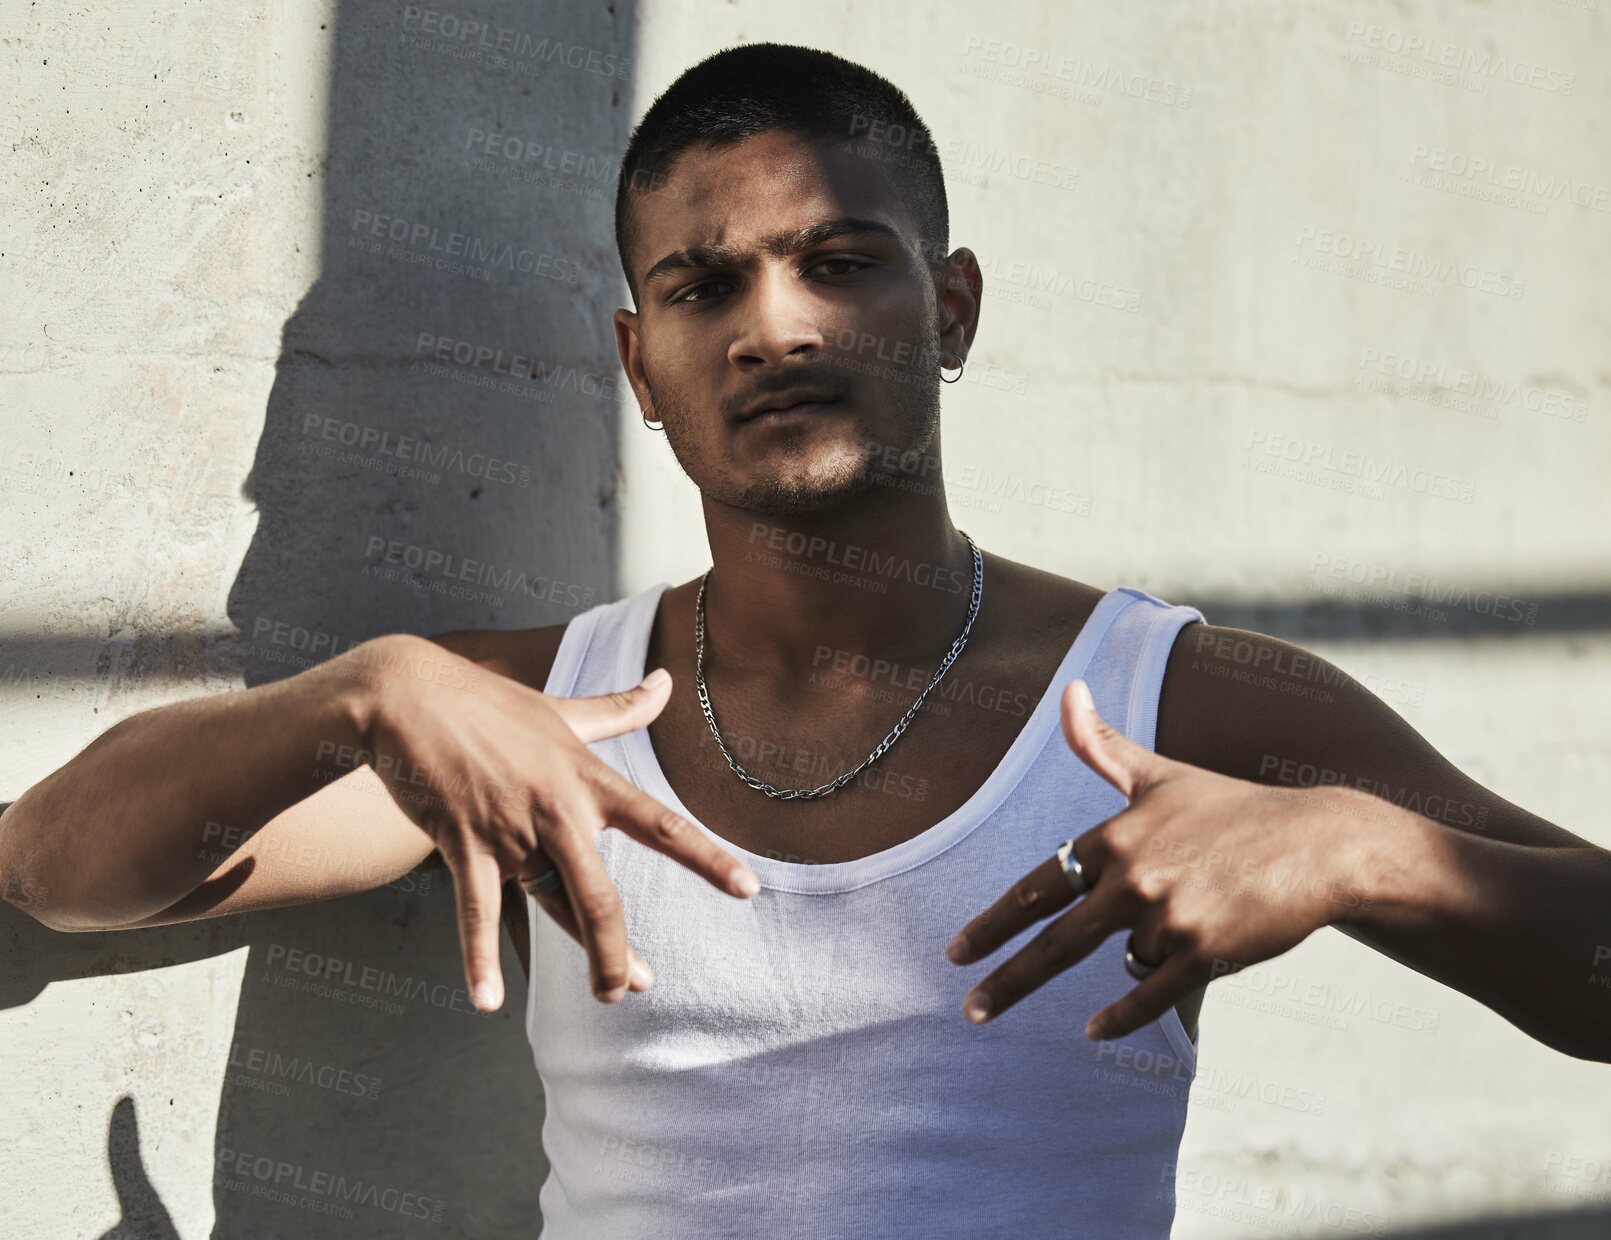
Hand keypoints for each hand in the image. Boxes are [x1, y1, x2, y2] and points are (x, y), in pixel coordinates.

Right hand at [349, 635, 758, 1012]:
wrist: (410, 695)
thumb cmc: (489, 703)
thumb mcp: (562, 708)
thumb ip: (619, 709)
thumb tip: (666, 680)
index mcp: (587, 778)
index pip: (661, 824)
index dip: (707, 857)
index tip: (748, 888)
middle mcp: (557, 809)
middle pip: (602, 892)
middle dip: (620, 948)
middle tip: (639, 986)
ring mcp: (509, 830)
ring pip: (553, 906)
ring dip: (582, 955)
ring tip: (607, 995)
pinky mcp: (463, 843)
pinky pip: (475, 912)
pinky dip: (480, 959)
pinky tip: (486, 1001)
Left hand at [946, 678, 1379, 1039]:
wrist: (1319, 844)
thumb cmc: (1234, 808)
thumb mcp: (1161, 773)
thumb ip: (1102, 745)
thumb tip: (1069, 690)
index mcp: (1115, 836)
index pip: (1037, 887)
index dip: (992, 923)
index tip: (957, 952)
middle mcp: (1133, 876)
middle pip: (1055, 942)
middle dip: (1007, 980)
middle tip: (970, 1010)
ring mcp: (1169, 916)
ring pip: (1123, 959)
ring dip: (1143, 954)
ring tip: (1193, 916)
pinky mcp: (1205, 952)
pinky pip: (1148, 995)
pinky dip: (1121, 1016)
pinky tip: (1094, 1031)